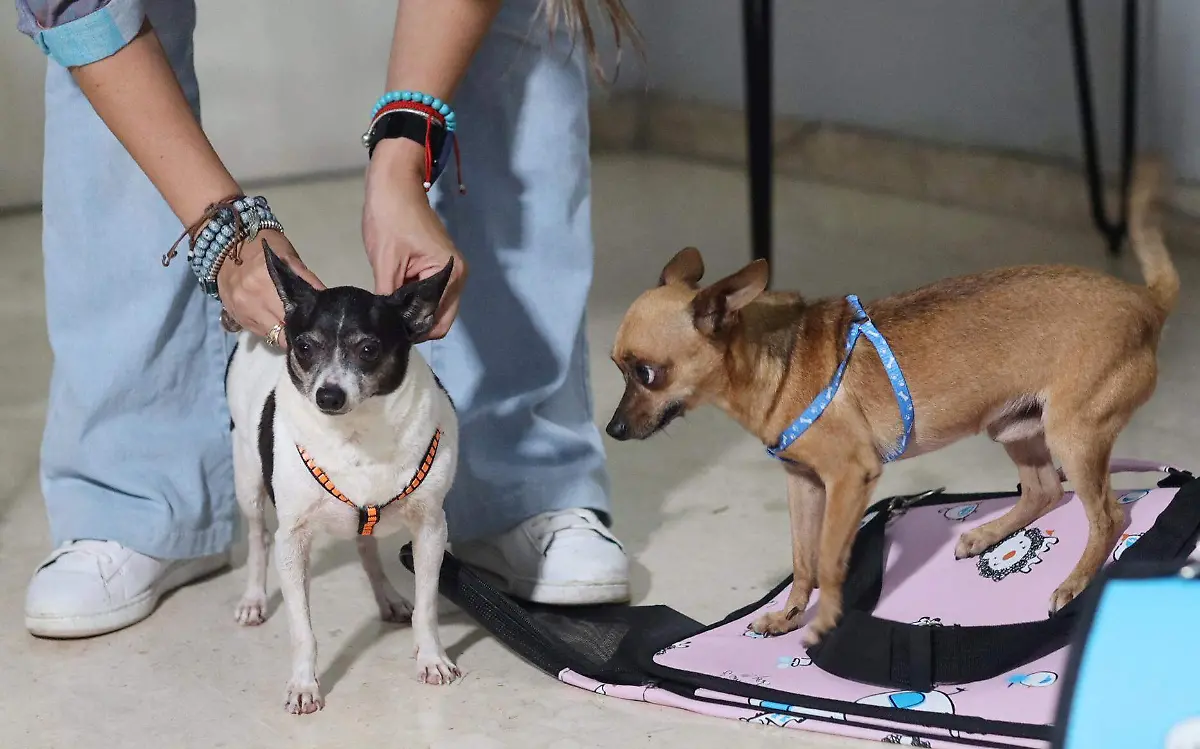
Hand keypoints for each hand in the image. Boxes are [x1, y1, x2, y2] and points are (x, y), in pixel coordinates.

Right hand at [217, 229, 323, 340]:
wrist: (225, 244)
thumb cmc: (263, 247)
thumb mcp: (288, 256)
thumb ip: (306, 278)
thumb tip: (325, 297)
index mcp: (266, 286)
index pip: (291, 321)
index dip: (305, 327)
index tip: (315, 326)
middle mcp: (252, 303)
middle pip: (280, 334)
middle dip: (294, 332)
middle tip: (305, 326)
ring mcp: (241, 311)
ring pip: (268, 335)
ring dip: (281, 332)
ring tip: (290, 322)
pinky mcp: (233, 315)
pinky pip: (255, 330)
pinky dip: (267, 328)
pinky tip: (273, 319)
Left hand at [363, 138, 467, 340]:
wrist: (393, 184)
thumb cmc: (391, 218)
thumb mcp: (386, 262)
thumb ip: (389, 298)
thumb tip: (385, 325)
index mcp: (450, 275)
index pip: (438, 322)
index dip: (414, 332)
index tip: (390, 333)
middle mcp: (457, 277)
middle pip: (439, 318)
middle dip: (415, 324)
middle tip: (386, 325)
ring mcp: (449, 271)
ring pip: (433, 307)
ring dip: (413, 311)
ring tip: (388, 311)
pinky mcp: (438, 266)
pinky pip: (428, 294)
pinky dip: (413, 299)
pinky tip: (394, 297)